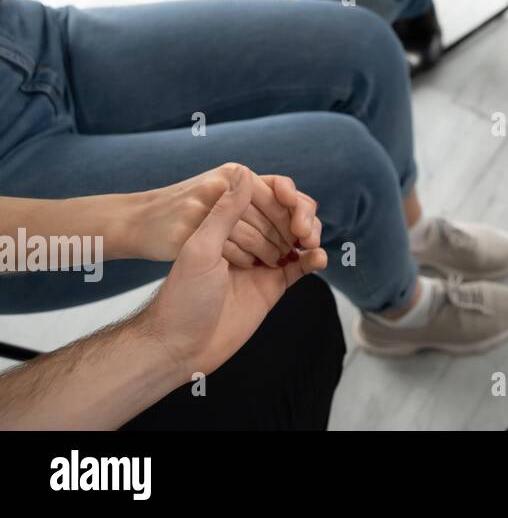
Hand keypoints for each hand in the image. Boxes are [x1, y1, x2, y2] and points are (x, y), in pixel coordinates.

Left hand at [142, 165, 327, 379]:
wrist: (179, 347)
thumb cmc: (181, 298)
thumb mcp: (201, 248)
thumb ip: (225, 211)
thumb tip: (243, 170)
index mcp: (226, 225)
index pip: (262, 197)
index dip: (281, 193)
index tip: (289, 197)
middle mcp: (246, 240)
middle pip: (285, 215)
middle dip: (300, 214)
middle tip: (302, 229)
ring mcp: (261, 262)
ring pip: (297, 237)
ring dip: (311, 233)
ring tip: (310, 242)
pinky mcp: (273, 285)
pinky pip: (301, 267)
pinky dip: (314, 259)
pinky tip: (317, 258)